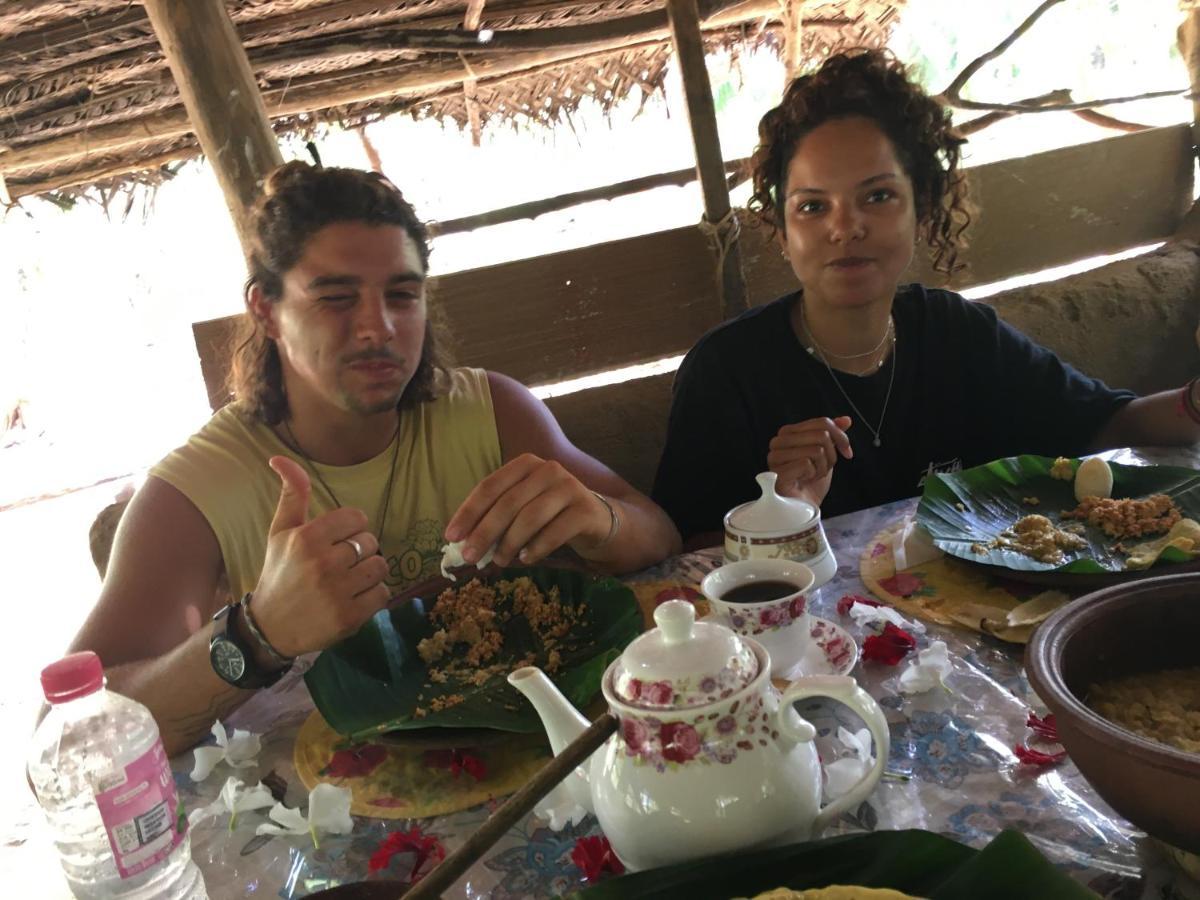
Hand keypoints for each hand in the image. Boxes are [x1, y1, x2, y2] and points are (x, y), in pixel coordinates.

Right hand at [249, 456, 390, 656]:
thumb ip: (292, 494)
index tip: (337, 541)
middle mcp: (323, 563)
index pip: (357, 518)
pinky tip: (352, 598)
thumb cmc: (279, 574)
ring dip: (369, 573)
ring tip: (348, 580)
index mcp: (307, 538)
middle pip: (370, 542)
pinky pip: (383, 594)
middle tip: (340, 564)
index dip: (351, 528)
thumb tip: (280, 457)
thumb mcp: (280, 532)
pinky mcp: (350, 617)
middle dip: (359, 551)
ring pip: (380, 566)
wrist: (269, 627)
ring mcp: (338, 592)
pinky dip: (373, 596)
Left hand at [444, 453, 612, 566]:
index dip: (468, 512)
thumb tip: (462, 543)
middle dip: (485, 532)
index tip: (451, 537)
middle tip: (470, 557)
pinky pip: (555, 531)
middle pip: (508, 503)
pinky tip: (526, 559)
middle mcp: (547, 469)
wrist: (595, 520)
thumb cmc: (549, 514)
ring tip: (499, 561)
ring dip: (510, 543)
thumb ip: (495, 518)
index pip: (489, 486)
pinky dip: (537, 548)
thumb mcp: (521, 508)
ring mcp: (569, 487)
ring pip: (531, 517)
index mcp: (525, 464)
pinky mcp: (586, 509)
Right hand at [768, 416, 852, 506]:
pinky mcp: (777, 471)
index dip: (841, 437)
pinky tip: (804, 481)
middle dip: (831, 455)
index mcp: (788, 432)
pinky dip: (813, 475)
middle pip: (822, 435)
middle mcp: (778, 441)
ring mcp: (775, 457)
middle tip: (823, 468)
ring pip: (816, 449)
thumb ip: (832, 435)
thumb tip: (846, 420)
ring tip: (812, 476)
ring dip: (822, 467)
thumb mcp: (827, 454)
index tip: (847, 452)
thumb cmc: (812, 482)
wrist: (804, 508)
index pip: (822, 422)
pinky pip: (807, 463)